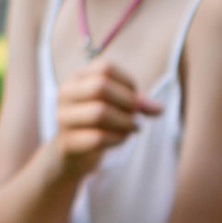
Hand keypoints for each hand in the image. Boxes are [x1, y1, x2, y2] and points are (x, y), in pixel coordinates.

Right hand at [50, 58, 159, 184]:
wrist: (70, 155)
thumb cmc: (96, 124)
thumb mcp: (115, 107)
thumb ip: (136, 103)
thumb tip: (158, 108)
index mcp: (77, 78)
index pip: (105, 68)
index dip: (127, 82)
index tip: (134, 97)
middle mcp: (66, 93)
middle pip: (100, 86)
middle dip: (127, 102)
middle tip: (136, 115)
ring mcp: (63, 117)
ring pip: (99, 112)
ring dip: (125, 122)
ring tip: (132, 128)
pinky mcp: (67, 142)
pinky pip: (98, 137)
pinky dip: (117, 138)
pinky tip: (121, 139)